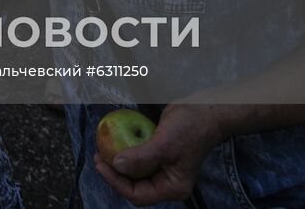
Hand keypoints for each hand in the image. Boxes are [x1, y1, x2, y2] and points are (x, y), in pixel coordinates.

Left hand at [94, 104, 223, 205]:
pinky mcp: (159, 155)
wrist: (206, 110)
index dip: (116, 182)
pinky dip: (126, 151)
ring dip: (118, 162)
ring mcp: (163, 169)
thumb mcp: (165, 144)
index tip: (100, 164)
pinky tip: (114, 141)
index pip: (138, 194)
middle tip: (98, 156)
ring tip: (102, 149)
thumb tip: (117, 165)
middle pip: (134, 186)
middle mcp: (167, 182)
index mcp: (172, 187)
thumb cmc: (190, 128)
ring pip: (135, 172)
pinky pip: (139, 157)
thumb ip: (141, 158)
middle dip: (114, 173)